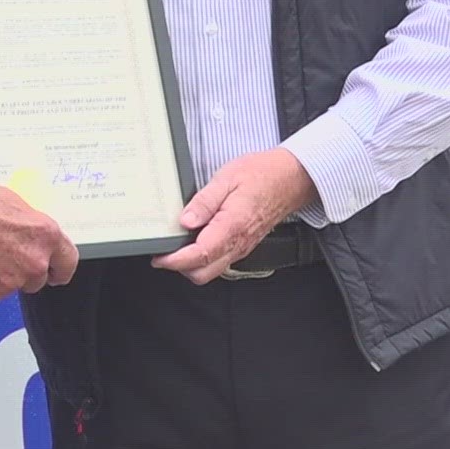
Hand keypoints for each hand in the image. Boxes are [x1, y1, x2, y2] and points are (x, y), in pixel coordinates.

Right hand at [0, 183, 78, 303]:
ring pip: (13, 286)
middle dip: (25, 271)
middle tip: (4, 255)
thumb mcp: (12, 203)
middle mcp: (34, 262)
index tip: (58, 272)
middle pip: (38, 278)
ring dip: (2, 277)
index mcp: (44, 236)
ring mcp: (12, 282)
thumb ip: (29, 224)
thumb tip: (30, 232)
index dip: (61, 268)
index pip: (68, 261)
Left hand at [152, 149, 315, 284]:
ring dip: (191, 264)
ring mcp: (241, 247)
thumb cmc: (261, 174)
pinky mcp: (243, 245)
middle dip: (180, 267)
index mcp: (232, 226)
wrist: (290, 179)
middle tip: (163, 251)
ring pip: (211, 271)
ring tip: (176, 244)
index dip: (175, 260)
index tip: (159, 257)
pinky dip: (204, 258)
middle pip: (203, 273)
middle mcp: (238, 243)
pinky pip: (220, 262)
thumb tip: (185, 220)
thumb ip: (204, 201)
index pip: (200, 255)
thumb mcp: (227, 177)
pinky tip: (195, 240)